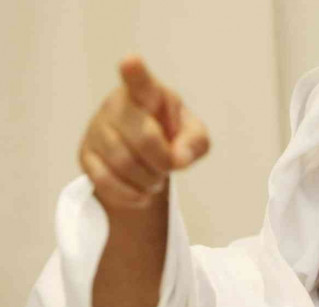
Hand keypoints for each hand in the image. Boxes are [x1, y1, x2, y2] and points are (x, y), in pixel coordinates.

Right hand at [79, 55, 209, 208]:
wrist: (145, 158)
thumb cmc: (172, 137)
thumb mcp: (194, 137)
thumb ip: (195, 143)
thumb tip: (178, 158)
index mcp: (148, 93)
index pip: (140, 82)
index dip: (135, 73)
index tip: (131, 62)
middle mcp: (118, 105)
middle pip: (144, 137)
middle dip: (163, 161)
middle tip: (169, 166)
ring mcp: (97, 129)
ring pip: (124, 163)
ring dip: (148, 179)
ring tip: (156, 178)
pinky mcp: (86, 155)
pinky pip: (106, 181)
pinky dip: (130, 194)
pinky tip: (141, 193)